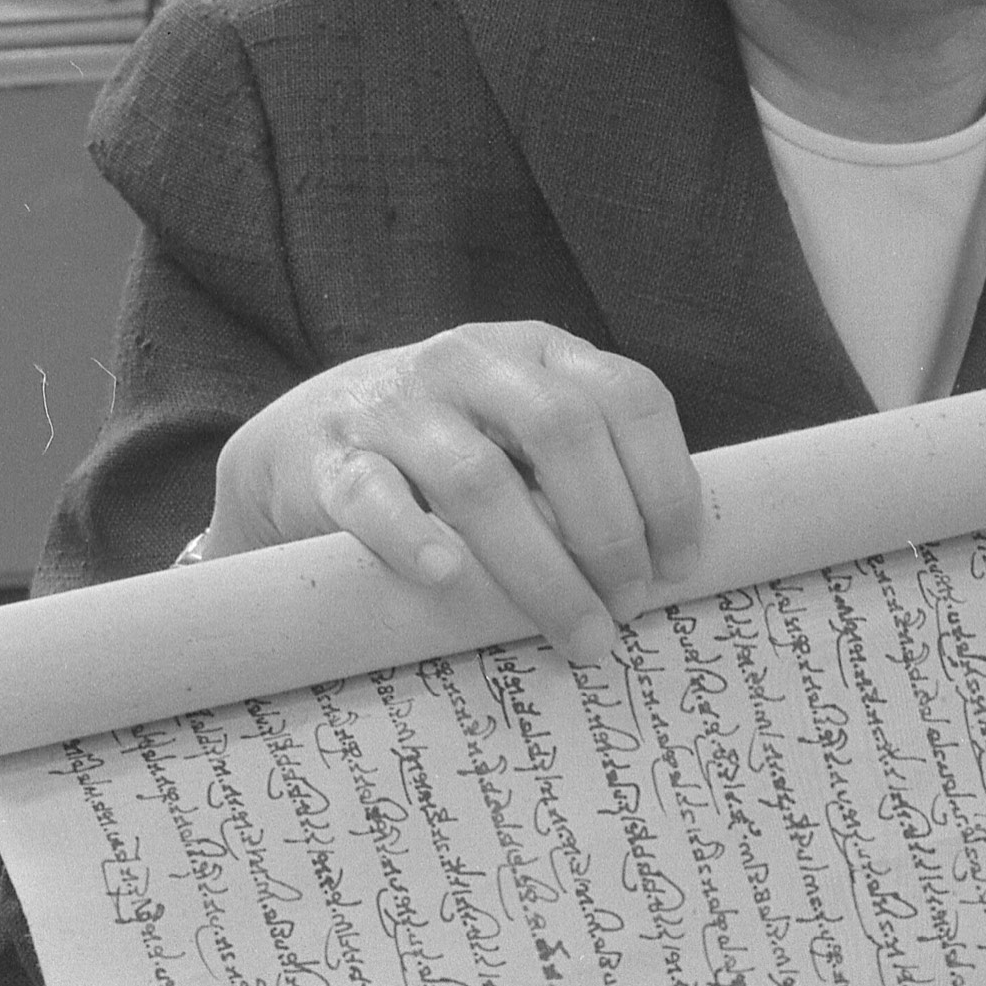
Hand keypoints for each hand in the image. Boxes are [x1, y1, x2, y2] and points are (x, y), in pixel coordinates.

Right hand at [196, 325, 704, 664]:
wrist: (304, 442)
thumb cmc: (445, 454)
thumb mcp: (523, 434)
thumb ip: (588, 470)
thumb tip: (671, 567)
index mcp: (538, 352)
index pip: (630, 397)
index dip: (669, 483)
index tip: (681, 565)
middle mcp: (472, 363)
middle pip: (565, 431)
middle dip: (611, 532)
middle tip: (627, 608)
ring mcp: (397, 405)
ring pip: (479, 479)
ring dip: (540, 568)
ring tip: (578, 633)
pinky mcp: (330, 457)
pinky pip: (372, 495)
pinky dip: (410, 536)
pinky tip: (446, 577)